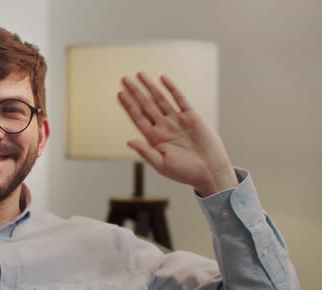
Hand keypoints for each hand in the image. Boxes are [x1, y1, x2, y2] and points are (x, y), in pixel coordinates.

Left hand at [117, 72, 237, 196]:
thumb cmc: (185, 172)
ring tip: (139, 74)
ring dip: (150, 87)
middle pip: (146, 105)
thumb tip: (129, 141)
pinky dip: (172, 88)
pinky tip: (163, 79)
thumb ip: (145, 152)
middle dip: (135, 92)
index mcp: (154, 138)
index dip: (128, 106)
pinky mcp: (192, 116)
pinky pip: (180, 99)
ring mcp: (177, 120)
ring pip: (161, 99)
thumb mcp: (162, 165)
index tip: (119, 94)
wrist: (210, 172)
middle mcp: (164, 126)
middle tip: (124, 79)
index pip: (138, 117)